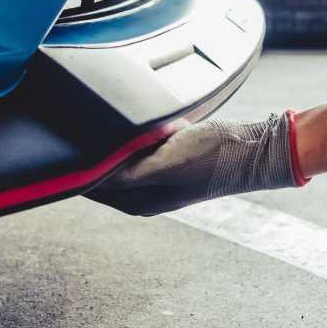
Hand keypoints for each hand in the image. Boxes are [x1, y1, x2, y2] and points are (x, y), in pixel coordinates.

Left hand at [86, 112, 303, 216]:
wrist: (255, 149)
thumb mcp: (166, 163)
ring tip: (151, 130)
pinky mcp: (172, 161)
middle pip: (107, 169)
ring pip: (127, 153)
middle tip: (113, 127)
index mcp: (137, 202)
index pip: (93, 184)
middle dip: (109, 148)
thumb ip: (129, 173)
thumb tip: (95, 176)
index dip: (81, 165)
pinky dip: (151, 132)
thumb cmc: (213, 157)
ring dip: (132, 138)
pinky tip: (167, 125)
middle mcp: (144, 193)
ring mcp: (159, 177)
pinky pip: (147, 143)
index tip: (71, 144)